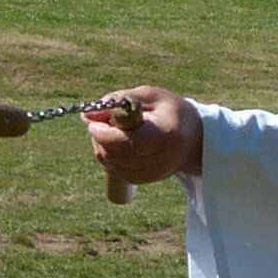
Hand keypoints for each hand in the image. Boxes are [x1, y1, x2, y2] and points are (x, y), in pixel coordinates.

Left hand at [85, 86, 202, 189]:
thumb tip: (86, 116)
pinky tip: (117, 142)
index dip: (106, 134)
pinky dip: (108, 153)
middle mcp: (161, 160)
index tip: (93, 122)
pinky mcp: (142, 180)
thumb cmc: (169, 112)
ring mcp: (151, 174)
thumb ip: (117, 101)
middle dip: (100, 136)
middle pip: (116, 154)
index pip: (130, 142)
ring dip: (102, 144)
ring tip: (115, 129)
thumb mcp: (149, 96)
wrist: (192, 140)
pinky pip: (112, 169)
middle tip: (102, 120)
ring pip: (110, 162)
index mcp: (167, 135)